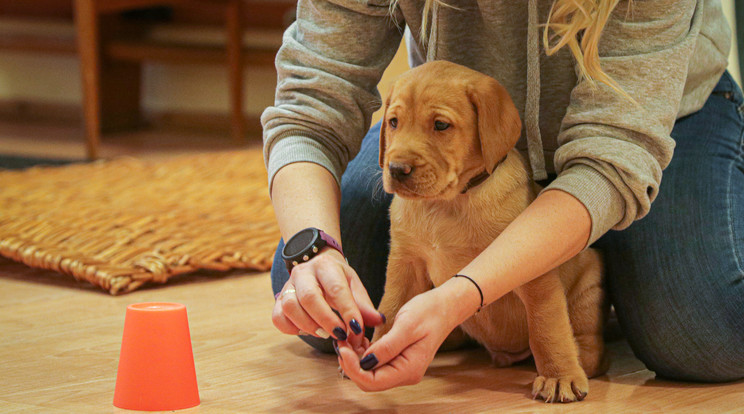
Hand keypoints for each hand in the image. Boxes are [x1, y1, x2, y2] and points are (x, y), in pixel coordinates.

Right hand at [272, 248, 384, 347]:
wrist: (315, 267)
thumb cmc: (338, 279)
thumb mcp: (354, 285)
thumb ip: (364, 305)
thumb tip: (378, 321)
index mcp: (326, 266)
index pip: (336, 288)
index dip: (347, 310)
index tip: (356, 329)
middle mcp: (303, 272)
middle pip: (309, 297)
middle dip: (326, 320)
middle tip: (340, 335)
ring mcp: (287, 285)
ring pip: (290, 307)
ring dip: (309, 326)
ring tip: (325, 334)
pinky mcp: (278, 300)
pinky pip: (277, 317)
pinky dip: (291, 329)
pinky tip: (307, 330)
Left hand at [336, 287, 460, 390]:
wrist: (445, 306)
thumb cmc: (429, 312)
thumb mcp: (407, 326)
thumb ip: (386, 347)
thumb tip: (365, 363)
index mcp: (408, 370)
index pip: (373, 382)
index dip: (353, 368)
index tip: (342, 348)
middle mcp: (404, 374)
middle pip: (368, 380)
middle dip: (351, 363)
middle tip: (341, 341)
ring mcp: (401, 368)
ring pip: (369, 372)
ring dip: (355, 358)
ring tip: (348, 337)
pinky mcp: (397, 359)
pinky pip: (375, 363)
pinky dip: (363, 353)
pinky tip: (359, 339)